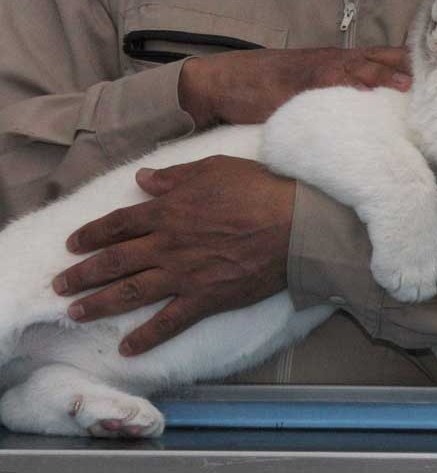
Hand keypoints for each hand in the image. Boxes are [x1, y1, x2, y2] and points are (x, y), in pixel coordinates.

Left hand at [51, 155, 293, 355]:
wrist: (294, 225)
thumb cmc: (259, 190)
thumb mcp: (214, 169)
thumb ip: (175, 176)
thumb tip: (142, 179)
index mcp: (169, 210)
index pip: (119, 224)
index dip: (92, 234)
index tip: (73, 244)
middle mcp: (168, 244)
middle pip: (114, 261)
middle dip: (82, 274)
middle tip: (60, 286)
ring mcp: (184, 274)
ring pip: (130, 292)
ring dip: (98, 304)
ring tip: (75, 313)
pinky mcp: (206, 298)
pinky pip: (169, 322)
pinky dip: (146, 337)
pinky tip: (127, 348)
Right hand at [179, 46, 411, 128]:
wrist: (223, 82)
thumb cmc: (261, 90)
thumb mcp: (301, 95)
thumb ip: (327, 103)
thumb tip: (352, 124)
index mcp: (331, 65)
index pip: (372, 60)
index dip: (398, 65)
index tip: (427, 74)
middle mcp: (326, 62)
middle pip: (372, 59)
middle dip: (400, 67)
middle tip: (430, 78)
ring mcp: (313, 69)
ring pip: (356, 66)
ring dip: (382, 74)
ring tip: (407, 84)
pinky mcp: (297, 81)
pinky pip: (329, 81)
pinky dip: (350, 83)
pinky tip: (368, 89)